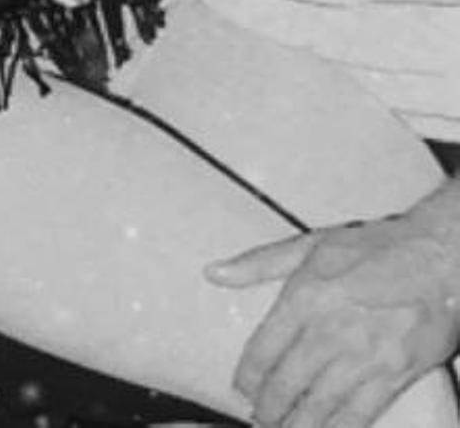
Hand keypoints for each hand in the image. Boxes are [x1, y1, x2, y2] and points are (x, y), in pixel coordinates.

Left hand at [206, 184, 459, 427]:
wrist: (438, 256)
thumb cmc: (376, 245)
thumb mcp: (312, 243)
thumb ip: (259, 262)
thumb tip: (214, 273)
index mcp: (304, 296)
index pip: (261, 351)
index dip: (247, 378)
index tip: (242, 388)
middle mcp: (328, 330)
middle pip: (284, 386)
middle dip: (267, 408)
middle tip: (260, 417)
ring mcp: (361, 356)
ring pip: (316, 407)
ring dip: (295, 425)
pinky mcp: (393, 375)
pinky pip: (356, 415)